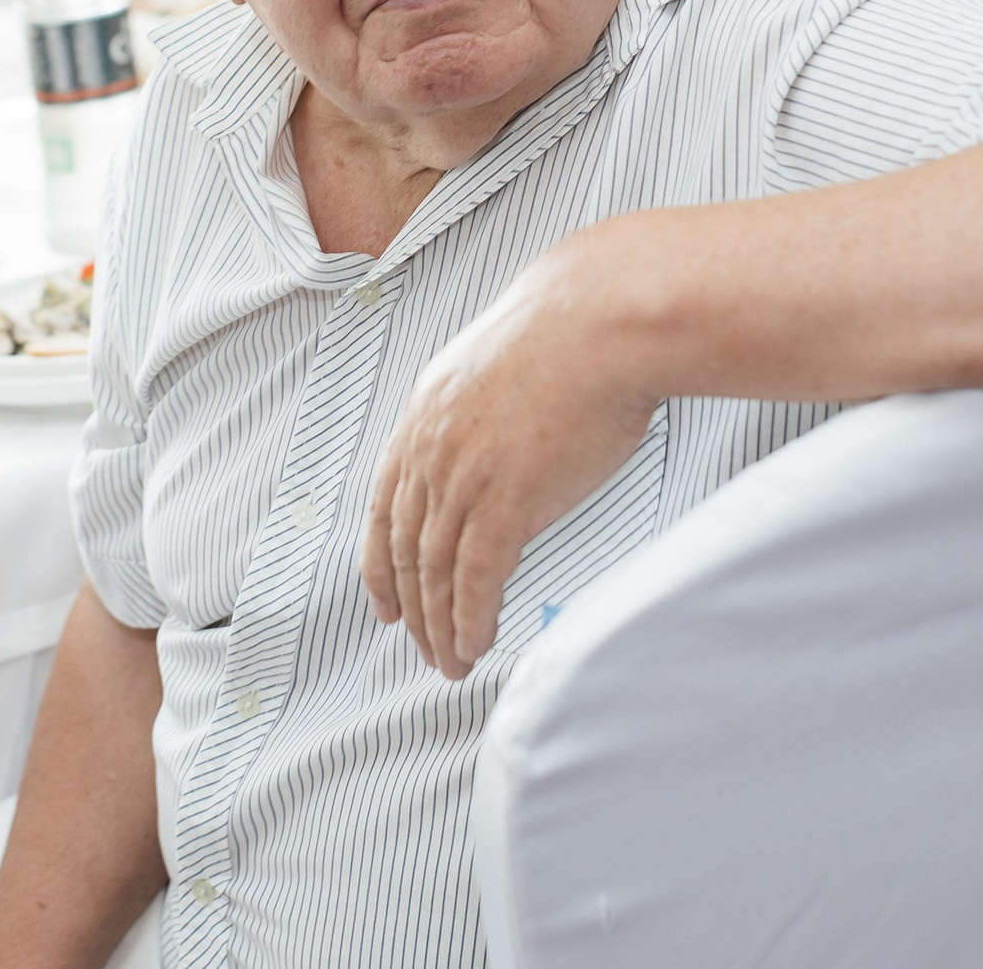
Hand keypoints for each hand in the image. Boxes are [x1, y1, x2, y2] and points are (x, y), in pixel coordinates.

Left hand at [360, 241, 659, 679]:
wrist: (602, 320)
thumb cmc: (574, 333)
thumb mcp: (498, 365)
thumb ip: (480, 412)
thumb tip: (495, 445)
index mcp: (424, 414)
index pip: (384, 507)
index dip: (380, 565)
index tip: (383, 604)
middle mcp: (431, 450)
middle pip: (407, 550)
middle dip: (412, 610)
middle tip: (423, 648)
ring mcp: (464, 477)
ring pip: (436, 573)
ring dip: (440, 627)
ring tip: (451, 662)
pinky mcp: (506, 500)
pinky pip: (475, 579)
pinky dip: (471, 619)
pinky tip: (475, 644)